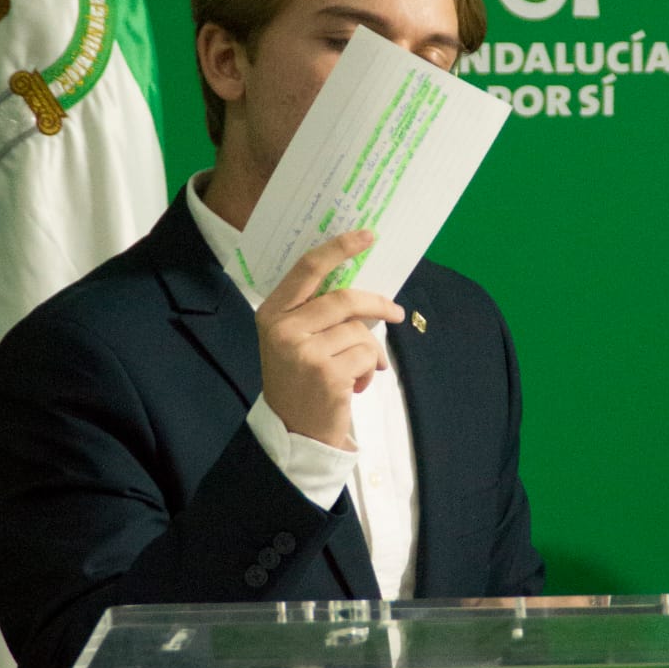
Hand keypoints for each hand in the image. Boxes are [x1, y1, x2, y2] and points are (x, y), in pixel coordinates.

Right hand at [255, 230, 403, 449]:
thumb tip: (363, 287)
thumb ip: (316, 311)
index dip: (340, 247)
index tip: (367, 235)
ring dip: (370, 349)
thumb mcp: (294, 339)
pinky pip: (366, 355)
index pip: (308, 268)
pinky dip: (370, 368)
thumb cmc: (300, 379)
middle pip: (344, 299)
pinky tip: (356, 385)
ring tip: (360, 369)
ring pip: (360, 330)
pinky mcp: (327, 374)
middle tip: (397, 312)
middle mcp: (283, 329)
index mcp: (272, 313)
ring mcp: (304, 352)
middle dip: (378, 305)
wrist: (294, 432)